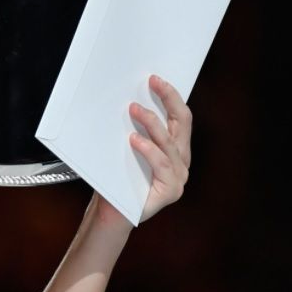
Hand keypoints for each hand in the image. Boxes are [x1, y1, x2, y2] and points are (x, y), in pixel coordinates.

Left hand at [94, 74, 191, 225]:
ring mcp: (179, 177)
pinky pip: (162, 164)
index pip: (179, 117)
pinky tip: (134, 140)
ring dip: (151, 122)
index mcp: (175, 149)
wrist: (110, 212)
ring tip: (134, 109)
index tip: (155, 78)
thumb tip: (126, 99)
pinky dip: (148, 150)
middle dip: (168, 99)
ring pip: (169, 142)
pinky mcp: (171, 190)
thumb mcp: (125, 149)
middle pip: (181, 123)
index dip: (170, 96)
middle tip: (153, 83)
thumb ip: (133, 129)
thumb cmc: (116, 179)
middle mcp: (181, 161)